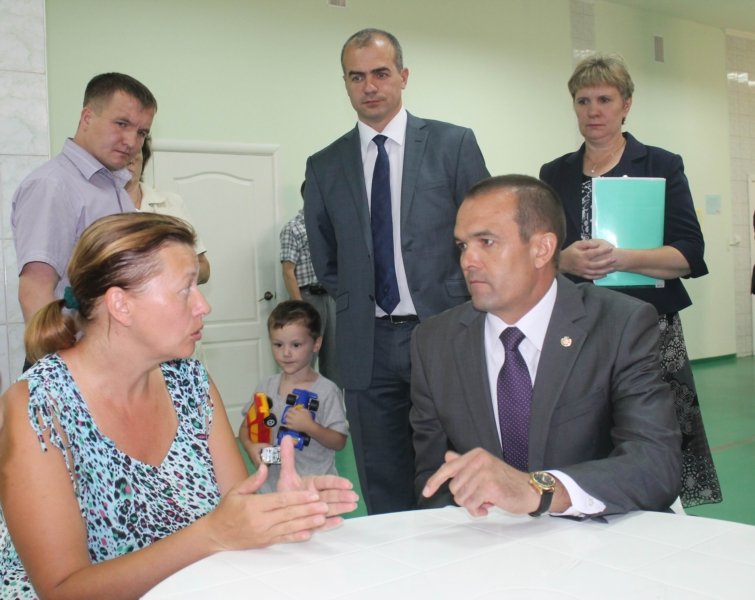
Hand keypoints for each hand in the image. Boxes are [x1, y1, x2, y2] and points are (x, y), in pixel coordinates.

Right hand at [203, 460, 329, 550]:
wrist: (216, 534)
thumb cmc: (227, 510)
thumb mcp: (235, 491)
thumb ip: (252, 480)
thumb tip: (264, 466)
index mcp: (254, 505)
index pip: (280, 500)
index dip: (298, 497)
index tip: (313, 494)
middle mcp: (260, 520)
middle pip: (288, 514)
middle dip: (308, 509)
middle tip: (325, 505)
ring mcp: (264, 533)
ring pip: (289, 527)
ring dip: (307, 523)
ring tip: (322, 518)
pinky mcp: (265, 542)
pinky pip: (283, 539)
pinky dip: (296, 537)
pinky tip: (309, 534)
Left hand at [276, 436, 358, 527]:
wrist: (278, 510)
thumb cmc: (285, 491)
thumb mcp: (286, 474)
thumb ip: (288, 457)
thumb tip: (285, 436)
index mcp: (313, 483)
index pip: (326, 482)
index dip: (337, 483)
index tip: (348, 483)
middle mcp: (318, 496)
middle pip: (332, 495)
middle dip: (343, 496)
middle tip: (354, 496)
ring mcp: (318, 510)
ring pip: (331, 508)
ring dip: (342, 507)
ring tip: (353, 506)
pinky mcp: (315, 523)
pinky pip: (324, 524)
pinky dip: (331, 523)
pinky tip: (341, 521)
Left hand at [282, 406, 314, 433]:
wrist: (309, 426)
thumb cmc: (309, 418)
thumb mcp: (306, 411)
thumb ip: (302, 408)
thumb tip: (298, 408)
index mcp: (297, 413)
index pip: (291, 409)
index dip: (290, 408)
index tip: (291, 409)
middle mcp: (294, 417)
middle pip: (287, 414)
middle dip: (288, 412)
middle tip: (288, 413)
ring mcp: (292, 423)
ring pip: (286, 419)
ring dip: (286, 418)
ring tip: (288, 418)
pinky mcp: (292, 427)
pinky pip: (287, 425)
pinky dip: (286, 424)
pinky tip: (287, 423)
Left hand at [422, 448, 536, 516]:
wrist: (530, 490)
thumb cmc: (506, 481)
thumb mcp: (484, 468)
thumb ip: (465, 464)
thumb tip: (447, 457)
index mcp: (475, 454)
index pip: (448, 468)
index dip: (435, 481)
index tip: (426, 493)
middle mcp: (478, 460)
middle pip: (454, 487)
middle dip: (465, 497)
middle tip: (481, 497)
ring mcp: (484, 472)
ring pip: (461, 498)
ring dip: (473, 505)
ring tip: (487, 501)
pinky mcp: (490, 486)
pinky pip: (472, 505)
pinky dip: (478, 510)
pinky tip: (490, 506)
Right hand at [560, 239, 615, 279]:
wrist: (561, 262)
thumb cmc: (570, 251)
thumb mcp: (577, 244)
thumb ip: (587, 244)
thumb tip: (597, 245)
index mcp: (582, 255)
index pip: (595, 253)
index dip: (603, 250)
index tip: (611, 248)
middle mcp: (583, 264)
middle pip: (597, 264)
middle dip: (607, 262)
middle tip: (614, 259)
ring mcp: (583, 270)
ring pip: (596, 272)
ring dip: (605, 270)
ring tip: (612, 268)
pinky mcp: (582, 275)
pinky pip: (591, 277)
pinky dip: (598, 277)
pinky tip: (604, 275)